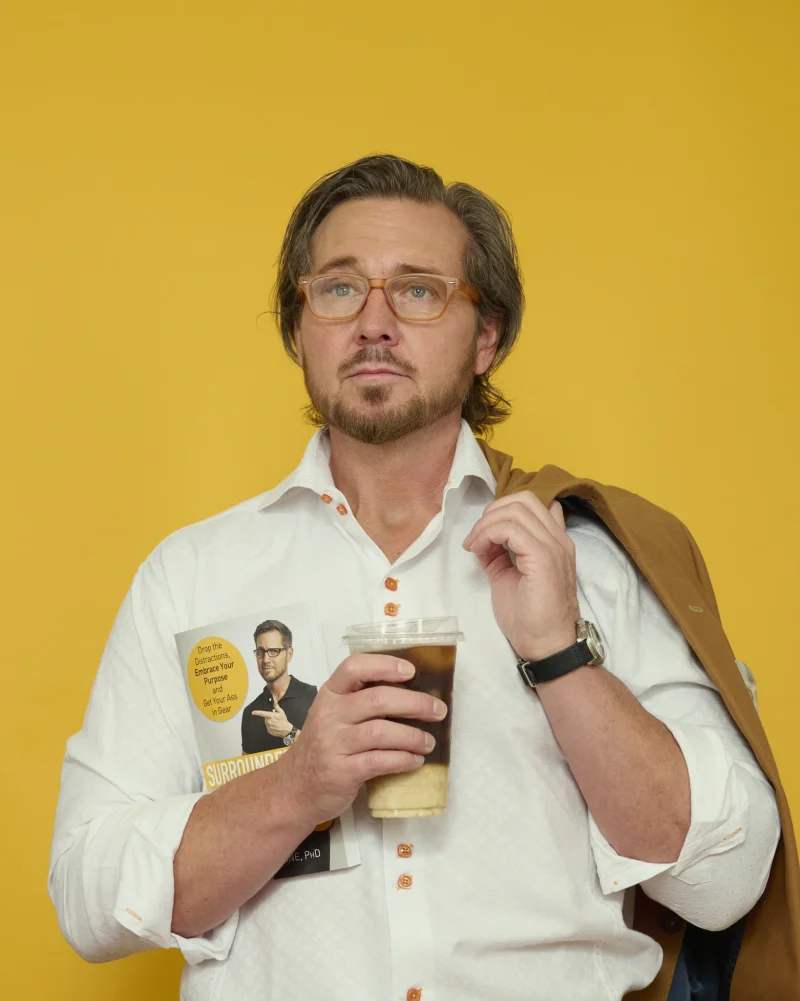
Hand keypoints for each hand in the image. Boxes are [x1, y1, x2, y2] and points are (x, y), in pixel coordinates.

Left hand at [252, 701, 292, 737]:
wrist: (286, 729)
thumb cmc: (284, 721)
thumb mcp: (281, 712)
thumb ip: (276, 706)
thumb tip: (274, 701)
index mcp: (271, 716)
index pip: (262, 713)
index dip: (257, 712)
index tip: (253, 712)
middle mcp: (269, 721)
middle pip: (265, 718)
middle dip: (269, 717)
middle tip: (275, 718)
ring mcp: (268, 726)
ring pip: (266, 722)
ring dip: (270, 722)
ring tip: (276, 722)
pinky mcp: (269, 730)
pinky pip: (268, 727)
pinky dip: (270, 726)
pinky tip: (275, 726)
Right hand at [274, 654, 447, 826]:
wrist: (294, 789)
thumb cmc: (323, 747)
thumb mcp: (332, 716)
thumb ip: (360, 702)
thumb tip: (412, 695)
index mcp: (329, 694)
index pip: (354, 667)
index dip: (384, 665)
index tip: (411, 671)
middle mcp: (330, 715)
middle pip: (377, 699)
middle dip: (415, 703)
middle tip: (438, 710)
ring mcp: (334, 743)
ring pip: (382, 732)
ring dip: (413, 736)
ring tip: (429, 742)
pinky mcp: (342, 771)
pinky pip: (380, 761)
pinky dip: (403, 760)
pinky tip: (415, 761)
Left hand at [463, 493, 579, 661]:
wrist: (547, 645)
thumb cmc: (530, 617)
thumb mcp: (509, 576)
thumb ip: (499, 554)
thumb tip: (482, 539)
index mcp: (553, 541)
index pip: (530, 503)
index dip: (501, 510)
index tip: (483, 534)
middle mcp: (558, 539)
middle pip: (523, 500)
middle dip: (491, 513)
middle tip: (476, 537)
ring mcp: (553, 547)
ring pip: (515, 510)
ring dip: (486, 524)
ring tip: (474, 545)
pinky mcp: (543, 559)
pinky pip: (511, 529)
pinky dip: (488, 534)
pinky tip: (478, 550)